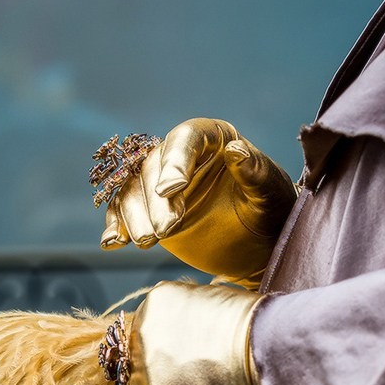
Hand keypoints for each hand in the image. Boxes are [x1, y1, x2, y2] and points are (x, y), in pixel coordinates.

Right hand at [100, 119, 297, 288]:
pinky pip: (124, 212)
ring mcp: (162, 184)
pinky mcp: (149, 210)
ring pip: (133, 188)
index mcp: (213, 138)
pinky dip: (116, 226)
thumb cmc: (271, 211)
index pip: (186, 138)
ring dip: (134, 215)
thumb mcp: (269, 193)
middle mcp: (182, 156)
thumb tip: (236, 150)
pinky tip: (113, 242)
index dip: (175, 160)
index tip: (171, 189)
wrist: (261, 246)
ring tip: (147, 240)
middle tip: (165, 230)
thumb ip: (254, 172)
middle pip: (153, 166)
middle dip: (154, 199)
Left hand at [128, 281, 272, 384]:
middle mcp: (141, 333)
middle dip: (168, 370)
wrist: (267, 352)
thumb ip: (193, 313)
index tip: (195, 355)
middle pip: (146, 358)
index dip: (177, 346)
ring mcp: (144, 372)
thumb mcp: (216, 300)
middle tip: (199, 379)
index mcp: (157, 302)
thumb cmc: (255, 326)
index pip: (155, 328)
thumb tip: (196, 327)